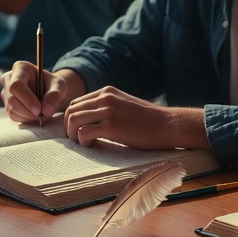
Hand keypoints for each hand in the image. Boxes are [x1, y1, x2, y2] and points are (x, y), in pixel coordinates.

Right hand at [1, 62, 75, 122]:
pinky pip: (13, 116)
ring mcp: (5, 92)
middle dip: (28, 111)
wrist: (49, 90)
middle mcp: (8, 79)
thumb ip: (55, 95)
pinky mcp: (7, 104)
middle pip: (12, 99)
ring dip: (28, 117)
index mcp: (20, 68)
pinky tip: (36, 115)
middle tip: (43, 116)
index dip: (27, 99)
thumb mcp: (59, 85)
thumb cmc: (53, 84)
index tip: (39, 110)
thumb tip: (46, 110)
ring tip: (43, 114)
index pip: (17, 85)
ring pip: (12, 110)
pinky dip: (26, 119)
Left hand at [63, 86, 195, 149]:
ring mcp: (108, 111)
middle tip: (78, 140)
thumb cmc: (149, 120)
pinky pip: (83, 134)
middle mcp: (106, 98)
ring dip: (73, 135)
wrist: (168, 125)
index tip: (79, 131)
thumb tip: (89, 119)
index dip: (73, 119)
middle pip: (71, 111)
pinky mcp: (111, 126)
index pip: (76, 103)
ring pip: (73, 121)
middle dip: (69, 128)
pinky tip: (94, 145)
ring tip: (84, 143)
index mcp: (108, 91)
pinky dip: (83, 142)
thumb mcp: (125, 105)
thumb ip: (108, 106)